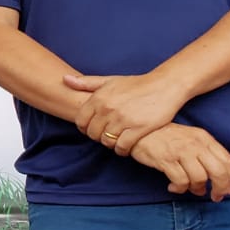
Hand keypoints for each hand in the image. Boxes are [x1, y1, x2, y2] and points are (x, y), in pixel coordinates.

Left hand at [67, 72, 186, 155]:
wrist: (164, 86)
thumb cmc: (136, 84)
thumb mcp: (109, 80)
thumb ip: (86, 83)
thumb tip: (64, 79)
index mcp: (99, 98)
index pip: (80, 121)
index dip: (84, 128)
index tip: (92, 128)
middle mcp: (108, 109)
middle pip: (92, 133)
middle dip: (97, 136)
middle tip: (105, 135)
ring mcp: (123, 120)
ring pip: (106, 141)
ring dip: (110, 144)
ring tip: (115, 140)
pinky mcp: (138, 129)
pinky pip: (122, 147)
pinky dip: (121, 150)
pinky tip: (125, 146)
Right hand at [127, 124, 229, 201]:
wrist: (139, 130)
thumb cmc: (165, 136)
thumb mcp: (189, 138)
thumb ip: (205, 153)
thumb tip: (218, 178)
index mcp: (204, 138)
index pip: (227, 160)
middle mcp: (195, 144)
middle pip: (218, 172)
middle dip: (220, 188)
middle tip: (216, 197)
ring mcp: (180, 152)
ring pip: (200, 178)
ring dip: (197, 189)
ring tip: (191, 190)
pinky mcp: (165, 159)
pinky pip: (180, 181)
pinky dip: (179, 189)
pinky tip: (173, 187)